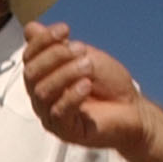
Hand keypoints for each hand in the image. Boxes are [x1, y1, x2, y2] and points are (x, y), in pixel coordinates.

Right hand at [22, 21, 146, 154]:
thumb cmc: (110, 85)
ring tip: (88, 67)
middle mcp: (43, 98)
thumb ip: (57, 45)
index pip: (29, 58)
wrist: (133, 109)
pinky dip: (72, 95)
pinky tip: (86, 85)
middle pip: (31, 74)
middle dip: (54, 56)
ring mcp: (52, 116)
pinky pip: (58, 113)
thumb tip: (31, 29)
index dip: (43, 41)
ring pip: (43, 92)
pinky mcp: (65, 131)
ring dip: (66, 74)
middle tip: (79, 50)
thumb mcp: (84, 56)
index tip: (65, 29)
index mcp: (44, 78)